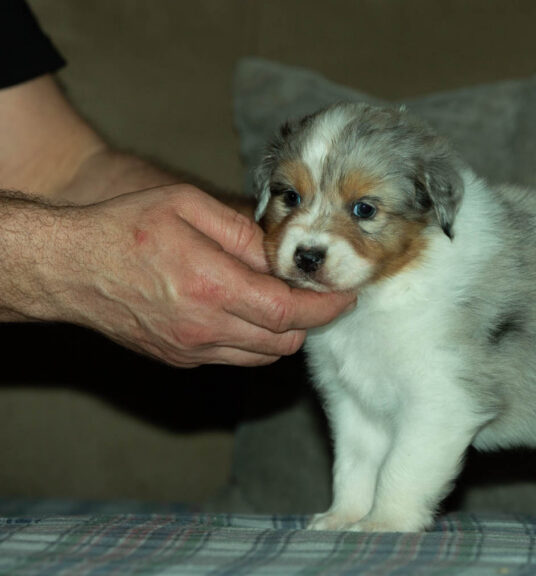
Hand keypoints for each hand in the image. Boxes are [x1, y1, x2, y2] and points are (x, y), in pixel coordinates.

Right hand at [48, 184, 354, 366]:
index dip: (327, 307)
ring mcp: (191, 350)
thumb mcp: (187, 206)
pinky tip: (244, 310)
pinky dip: (253, 340)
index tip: (346, 295)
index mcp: (211, 287)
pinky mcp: (179, 360)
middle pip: (285, 341)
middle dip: (310, 319)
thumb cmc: (124, 228)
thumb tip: (282, 253)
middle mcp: (204, 328)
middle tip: (314, 291)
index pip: (290, 312)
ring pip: (264, 356)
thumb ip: (243, 231)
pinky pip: (236, 358)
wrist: (67, 267)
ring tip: (278, 298)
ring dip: (283, 332)